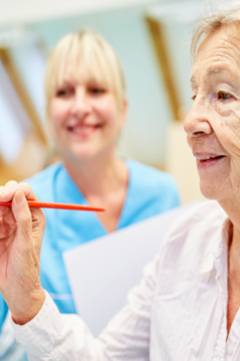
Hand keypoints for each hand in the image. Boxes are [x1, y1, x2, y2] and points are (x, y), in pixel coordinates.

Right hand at [0, 181, 45, 324]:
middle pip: (6, 194)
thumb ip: (23, 217)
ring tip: (0, 233)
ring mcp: (7, 222)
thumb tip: (18, 193)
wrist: (16, 288)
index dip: (11, 190)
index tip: (0, 197)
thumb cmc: (27, 267)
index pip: (24, 192)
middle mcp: (20, 215)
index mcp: (34, 215)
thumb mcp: (26, 242)